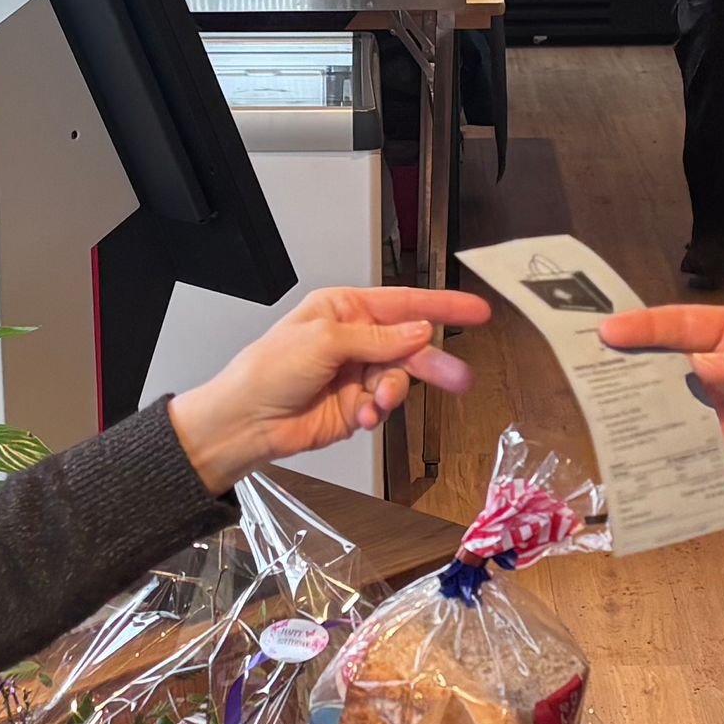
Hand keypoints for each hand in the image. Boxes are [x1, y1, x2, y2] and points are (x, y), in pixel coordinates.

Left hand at [170, 285, 488, 491]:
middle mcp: (355, 339)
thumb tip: (417, 331)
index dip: (443, 306)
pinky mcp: (357, 406)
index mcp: (345, 309)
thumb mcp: (324, 340)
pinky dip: (380, 411)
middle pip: (410, 345)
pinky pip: (386, 405)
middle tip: (458, 377)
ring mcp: (357, 374)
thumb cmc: (267, 369)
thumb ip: (377, 337)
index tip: (476, 310)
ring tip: (379, 403)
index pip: (405, 303)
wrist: (247, 420)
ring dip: (394, 392)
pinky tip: (364, 415)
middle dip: (432, 363)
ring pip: (401, 379)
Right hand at [600, 306, 723, 514]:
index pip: (687, 324)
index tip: (609, 328)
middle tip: (585, 360)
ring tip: (598, 401)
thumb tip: (704, 368)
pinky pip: (689, 442)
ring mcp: (723, 410)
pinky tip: (636, 441)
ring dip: (638, 401)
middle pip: (668, 360)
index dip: (648, 326)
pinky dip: (663, 441)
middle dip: (629, 359)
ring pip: (670, 401)